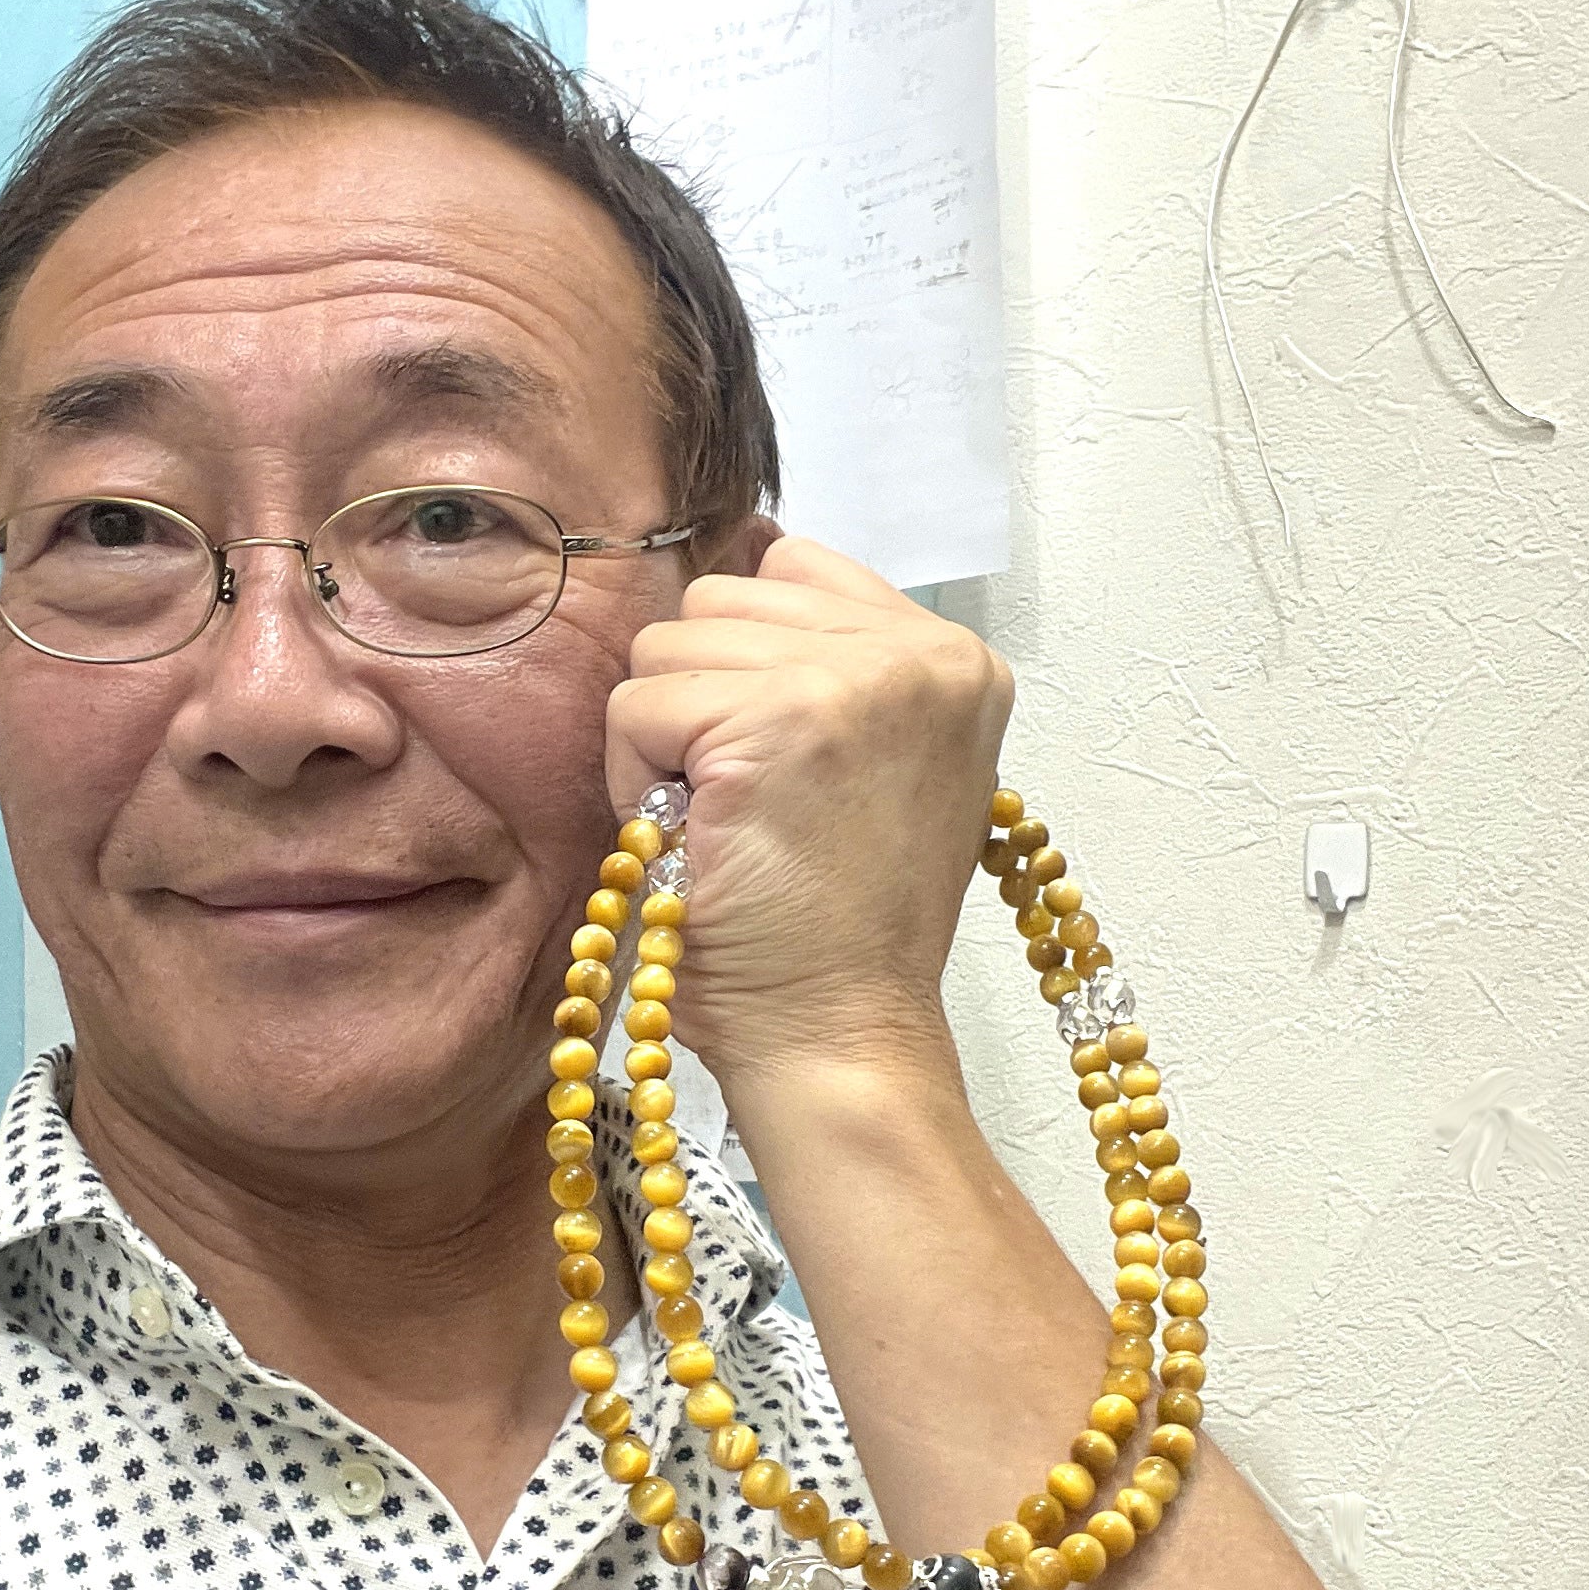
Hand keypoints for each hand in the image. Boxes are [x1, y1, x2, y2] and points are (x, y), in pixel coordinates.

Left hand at [605, 535, 1012, 1085]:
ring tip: (720, 821)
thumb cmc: (834, 927)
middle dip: (697, 697)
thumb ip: (830, 667)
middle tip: (738, 803)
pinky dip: (633, 777)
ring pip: (670, 641)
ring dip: (662, 738)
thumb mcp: (873, 767)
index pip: (793, 563)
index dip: (742, 655)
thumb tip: (740, 556)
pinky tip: (695, 838)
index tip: (762, 753)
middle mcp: (922, 653)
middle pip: (722, 597)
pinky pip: (637, 703)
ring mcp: (856, 678)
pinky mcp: (777, 718)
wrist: (838, 1034)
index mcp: (954, 660)